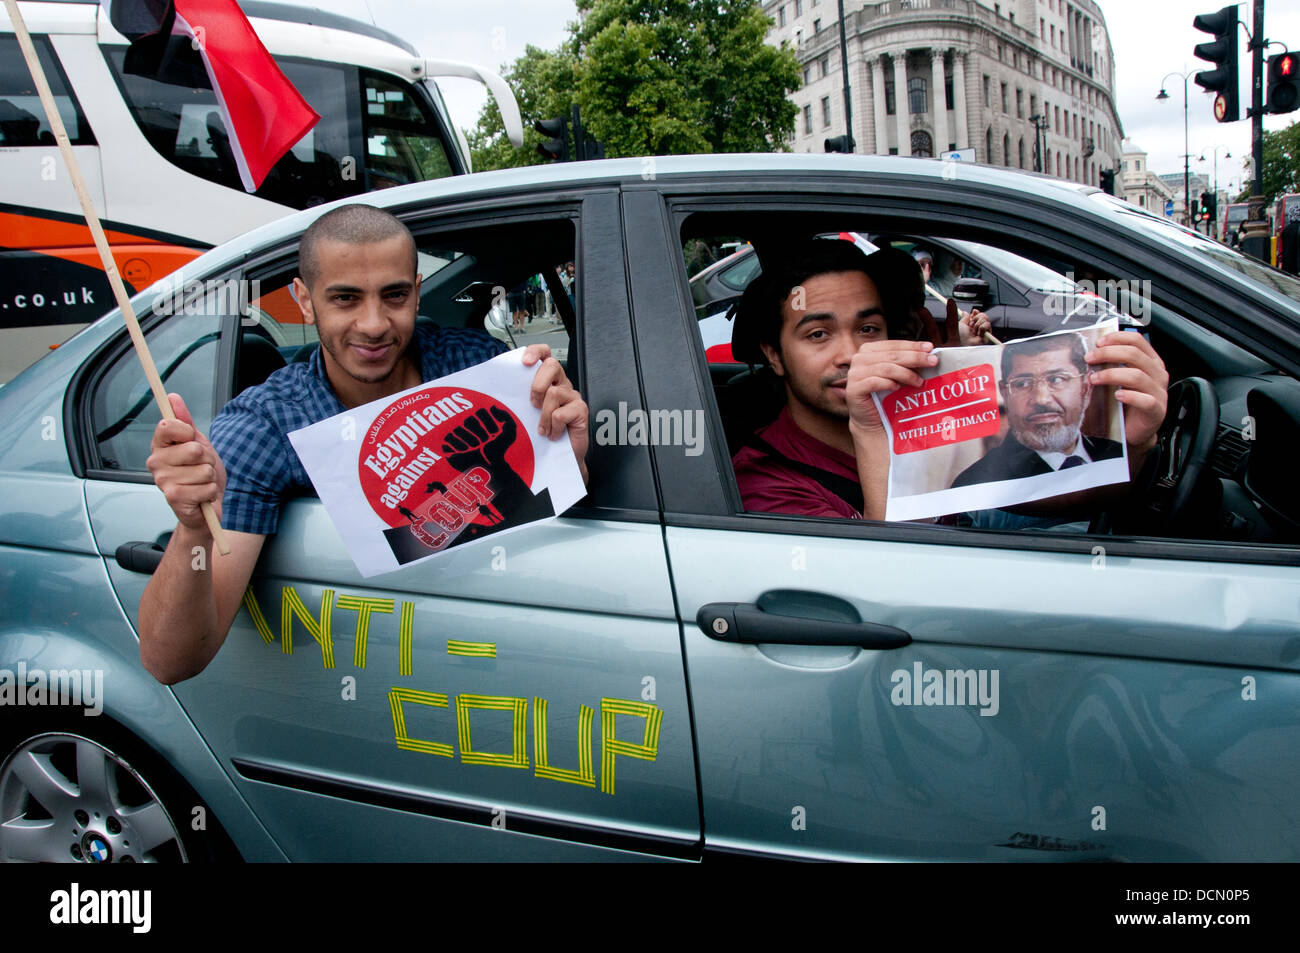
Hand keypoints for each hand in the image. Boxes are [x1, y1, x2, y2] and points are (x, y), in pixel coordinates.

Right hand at [146, 393, 224, 532]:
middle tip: (201, 468)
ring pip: (204, 469)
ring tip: (201, 483)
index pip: (169, 425)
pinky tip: (202, 496)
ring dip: (210, 478)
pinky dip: (211, 492)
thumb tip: (172, 397)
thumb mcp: (197, 443)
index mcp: (159, 446)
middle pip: (194, 448)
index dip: (188, 432)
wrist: (207, 505)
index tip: (192, 441)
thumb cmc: (201, 473)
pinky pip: (206, 487)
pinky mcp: (173, 497)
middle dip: (207, 459)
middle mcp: (156, 462)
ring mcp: (163, 481)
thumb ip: (185, 421)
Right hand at [441, 406, 516, 470]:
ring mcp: (458, 438)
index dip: (488, 421)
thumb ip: (506, 417)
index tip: (495, 433)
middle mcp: (468, 428)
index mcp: (481, 421)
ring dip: (469, 439)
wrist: (492, 469)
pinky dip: (458, 444)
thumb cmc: (500, 451)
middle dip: (479, 431)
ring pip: (457, 429)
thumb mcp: (510, 433)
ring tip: (476, 446)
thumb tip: (492, 407)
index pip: (480, 412)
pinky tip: (467, 450)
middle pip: (469, 420)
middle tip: (485, 441)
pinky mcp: (450, 448)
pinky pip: (447, 439)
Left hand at [521, 344, 588, 482]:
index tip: (525, 362)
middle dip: (537, 384)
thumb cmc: (543, 433)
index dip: (536, 352)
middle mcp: (562, 384)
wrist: (560, 456)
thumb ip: (522, 397)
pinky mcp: (581, 410)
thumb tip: (502, 389)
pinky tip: (554, 434)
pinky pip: (561, 414)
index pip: (545, 354)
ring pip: (554, 393)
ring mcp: (572, 396)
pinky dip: (554, 427)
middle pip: (552, 365)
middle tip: (532, 404)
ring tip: (543, 429)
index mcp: (548, 379)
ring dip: (543, 416)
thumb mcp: (528, 411)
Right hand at [845, 339, 937, 432]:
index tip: (930, 348)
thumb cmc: (885, 394)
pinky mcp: (853, 390)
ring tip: (920, 382)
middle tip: (932, 362)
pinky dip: (888, 384)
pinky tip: (898, 388)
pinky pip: (874, 383)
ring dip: (906, 374)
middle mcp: (859, 359)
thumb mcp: (897, 374)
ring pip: (886, 368)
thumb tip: (929, 354)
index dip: (913, 345)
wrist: (871, 419)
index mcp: (869, 350)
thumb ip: (906, 362)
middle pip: (892, 355)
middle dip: (915, 358)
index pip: (894, 344)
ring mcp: (854, 374)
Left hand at [957, 308, 991, 345]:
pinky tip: (978, 334)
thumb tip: (965, 312)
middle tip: (972, 324)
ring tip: (974, 331)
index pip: (978, 315)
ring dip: (978, 324)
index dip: (977, 312)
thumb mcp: (960, 324)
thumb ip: (964, 317)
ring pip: (986, 319)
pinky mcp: (987, 335)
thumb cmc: (959, 336)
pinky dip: (981, 328)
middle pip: (983, 315)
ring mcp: (983, 331)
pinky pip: (987, 325)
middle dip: (977, 317)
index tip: (974, 311)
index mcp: (971, 325)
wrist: (962, 344)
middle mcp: (977, 327)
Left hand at [1085, 331, 1168, 449]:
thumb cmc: (1125, 403)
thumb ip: (1113, 364)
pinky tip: (1116, 396)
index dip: (1117, 338)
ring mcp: (1159, 392)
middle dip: (1108, 353)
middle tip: (1090, 358)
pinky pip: (1145, 400)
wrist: (1133, 431)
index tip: (1098, 342)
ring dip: (1111, 374)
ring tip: (1094, 379)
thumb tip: (1092, 352)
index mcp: (1150, 362)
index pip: (1137, 341)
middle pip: (1134, 355)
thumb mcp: (1119, 379)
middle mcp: (1157, 374)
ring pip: (1137, 376)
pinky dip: (1129, 396)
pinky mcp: (1156, 411)